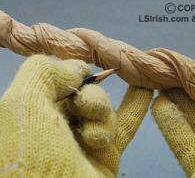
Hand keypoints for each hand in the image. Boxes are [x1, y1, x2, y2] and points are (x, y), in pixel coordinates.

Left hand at [0, 55, 152, 176]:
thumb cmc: (33, 153)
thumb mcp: (24, 102)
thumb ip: (44, 71)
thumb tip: (78, 67)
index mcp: (36, 109)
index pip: (61, 80)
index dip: (75, 71)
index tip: (86, 66)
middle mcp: (61, 123)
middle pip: (87, 94)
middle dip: (91, 97)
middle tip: (84, 108)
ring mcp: (85, 138)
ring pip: (105, 110)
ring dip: (102, 118)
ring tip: (91, 138)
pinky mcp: (107, 153)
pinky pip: (126, 125)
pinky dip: (136, 106)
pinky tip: (146, 89)